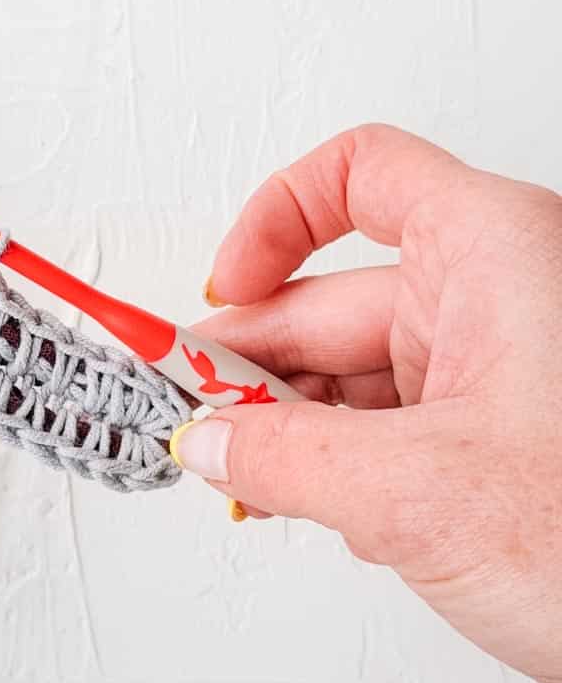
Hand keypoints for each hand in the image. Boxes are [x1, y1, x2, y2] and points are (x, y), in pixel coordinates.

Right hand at [175, 125, 561, 682]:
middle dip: (252, 368)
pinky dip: (327, 466)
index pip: (364, 177)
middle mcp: (495, 304)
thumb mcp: (415, 494)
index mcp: (495, 257)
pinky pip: (378, 431)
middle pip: (330, 304)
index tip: (221, 293)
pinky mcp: (487, 447)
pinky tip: (301, 505)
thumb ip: (284, 459)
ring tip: (242, 481)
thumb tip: (207, 441)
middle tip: (187, 420)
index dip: (275, 221)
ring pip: (349, 377)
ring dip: (284, 431)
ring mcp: (493, 379)